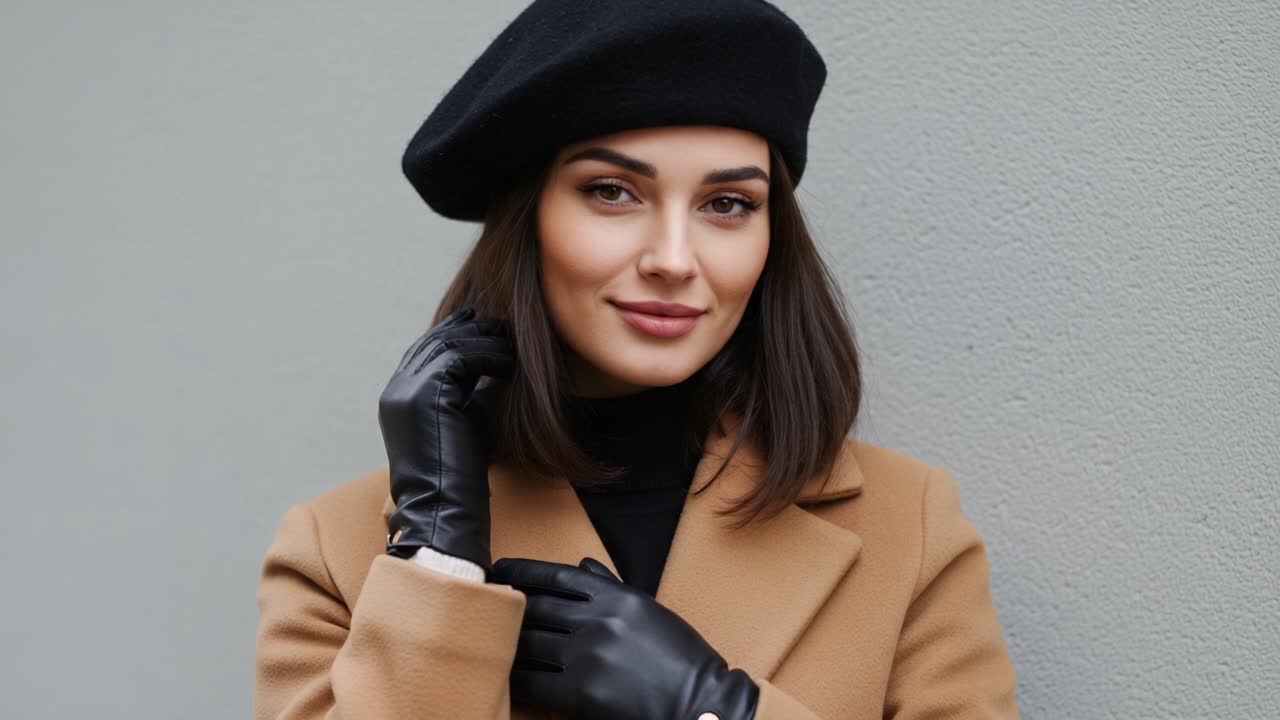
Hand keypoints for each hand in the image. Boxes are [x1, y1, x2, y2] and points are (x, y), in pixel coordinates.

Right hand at [379, 307, 513, 569]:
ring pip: (448, 345)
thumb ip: (468, 400)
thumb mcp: (463, 429)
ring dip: (483, 341)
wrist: (443, 512)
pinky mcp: (426, 394)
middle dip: (468, 330)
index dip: (453, 336)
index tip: (482, 328)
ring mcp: (406, 391)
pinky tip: (509, 362)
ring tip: (511, 345)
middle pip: (433, 343)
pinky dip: (488, 355)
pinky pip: (461, 357)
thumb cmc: (458, 481)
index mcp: (398, 400)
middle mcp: (396, 391)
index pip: (424, 354)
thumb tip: (493, 378)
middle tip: (500, 327)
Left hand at [490, 557, 758, 719]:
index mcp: (615, 596)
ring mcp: (587, 655)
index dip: (522, 571)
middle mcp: (597, 620)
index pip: (556, 576)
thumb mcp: (648, 610)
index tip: (499, 568)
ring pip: (531, 644)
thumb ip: (611, 586)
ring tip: (488, 641)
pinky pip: (535, 683)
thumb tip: (584, 566)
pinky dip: (517, 680)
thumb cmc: (679, 656)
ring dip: (507, 643)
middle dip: (507, 606)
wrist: (698, 699)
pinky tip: (504, 679)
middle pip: (537, 607)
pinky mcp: (582, 691)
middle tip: (484, 604)